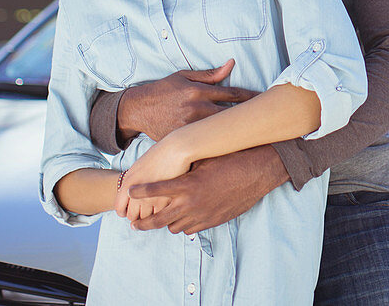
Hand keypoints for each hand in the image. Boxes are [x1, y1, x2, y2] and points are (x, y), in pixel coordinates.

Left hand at [114, 140, 188, 219]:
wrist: (175, 150)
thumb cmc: (158, 155)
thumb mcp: (138, 167)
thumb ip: (131, 182)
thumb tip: (129, 194)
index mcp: (127, 184)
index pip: (119, 208)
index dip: (124, 212)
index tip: (131, 211)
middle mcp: (136, 193)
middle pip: (132, 216)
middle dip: (137, 216)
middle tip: (144, 213)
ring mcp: (150, 198)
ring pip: (146, 219)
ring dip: (150, 217)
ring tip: (156, 212)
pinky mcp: (165, 201)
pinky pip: (160, 216)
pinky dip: (162, 214)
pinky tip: (167, 208)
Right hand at [118, 60, 257, 142]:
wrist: (137, 109)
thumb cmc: (163, 90)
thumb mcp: (184, 76)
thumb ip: (210, 74)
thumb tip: (232, 64)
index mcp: (198, 91)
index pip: (233, 94)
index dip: (251, 98)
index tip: (266, 100)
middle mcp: (196, 109)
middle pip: (232, 115)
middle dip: (250, 117)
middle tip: (271, 120)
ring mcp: (190, 126)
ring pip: (221, 131)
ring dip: (239, 133)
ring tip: (260, 135)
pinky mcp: (183, 140)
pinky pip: (206, 143)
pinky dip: (220, 145)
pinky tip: (235, 148)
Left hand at [128, 145, 288, 233]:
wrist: (258, 171)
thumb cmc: (231, 158)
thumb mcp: (205, 158)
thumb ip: (185, 167)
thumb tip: (169, 165)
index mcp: (188, 185)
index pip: (155, 191)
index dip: (139, 192)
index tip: (130, 192)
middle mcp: (192, 203)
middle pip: (159, 220)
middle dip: (143, 223)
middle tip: (133, 223)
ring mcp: (203, 215)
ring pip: (174, 227)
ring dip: (166, 222)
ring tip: (159, 218)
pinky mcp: (213, 221)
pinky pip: (191, 230)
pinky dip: (183, 225)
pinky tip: (182, 219)